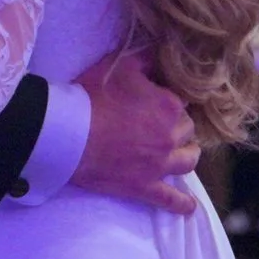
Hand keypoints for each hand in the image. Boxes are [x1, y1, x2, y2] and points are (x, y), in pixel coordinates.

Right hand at [71, 51, 199, 216]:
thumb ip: (146, 58)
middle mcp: (172, 136)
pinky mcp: (146, 187)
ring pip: (188, 159)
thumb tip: (162, 51)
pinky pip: (171, 200)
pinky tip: (188, 207)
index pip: (180, 102)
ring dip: (187, 153)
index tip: (153, 101)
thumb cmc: (93, 96)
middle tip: (159, 124)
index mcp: (169, 105)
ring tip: (181, 152)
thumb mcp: (120, 65)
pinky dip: (182, 204)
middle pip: (186, 130)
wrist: (70, 134)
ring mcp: (161, 164)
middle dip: (176, 126)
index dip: (166, 100)